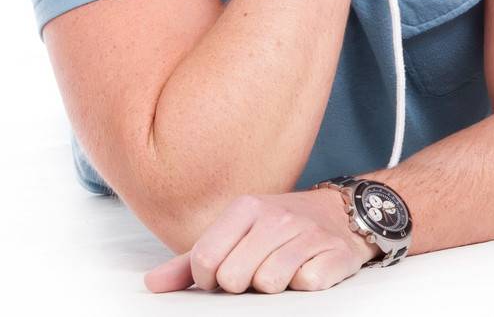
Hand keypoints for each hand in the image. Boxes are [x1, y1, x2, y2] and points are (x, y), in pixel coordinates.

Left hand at [144, 187, 379, 292]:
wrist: (342, 214)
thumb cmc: (279, 229)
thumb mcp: (236, 234)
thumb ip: (191, 261)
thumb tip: (151, 285)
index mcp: (245, 208)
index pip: (205, 261)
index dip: (210, 281)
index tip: (226, 274)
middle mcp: (276, 216)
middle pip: (234, 278)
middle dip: (245, 285)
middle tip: (260, 269)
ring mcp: (307, 233)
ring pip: (269, 284)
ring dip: (276, 286)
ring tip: (285, 268)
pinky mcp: (334, 253)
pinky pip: (305, 285)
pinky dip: (305, 285)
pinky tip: (309, 268)